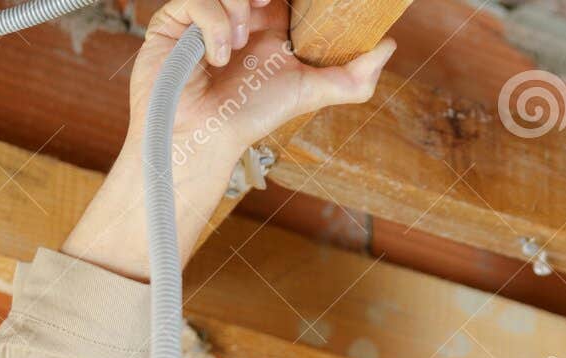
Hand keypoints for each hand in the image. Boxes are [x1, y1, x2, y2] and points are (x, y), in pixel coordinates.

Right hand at [63, 0, 394, 280]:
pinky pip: (197, 0)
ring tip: (238, 46)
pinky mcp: (176, 19)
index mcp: (271, 24)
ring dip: (237, 9)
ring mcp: (206, 14)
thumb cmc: (252, 116)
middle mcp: (240, 14)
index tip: (296, 6)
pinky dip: (212, 27)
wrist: (205, 136)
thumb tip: (389, 45)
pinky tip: (216, 57)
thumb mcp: (310, 93)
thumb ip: (353, 76)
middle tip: (269, 4)